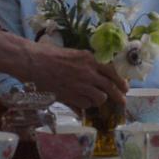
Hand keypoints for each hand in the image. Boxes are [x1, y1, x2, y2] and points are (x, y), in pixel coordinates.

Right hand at [0, 29, 126, 109]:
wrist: (33, 62)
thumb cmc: (50, 55)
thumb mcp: (74, 54)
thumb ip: (88, 64)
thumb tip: (100, 74)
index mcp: (90, 59)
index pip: (112, 72)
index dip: (121, 81)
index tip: (125, 88)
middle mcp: (88, 73)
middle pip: (110, 88)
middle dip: (119, 96)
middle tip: (123, 101)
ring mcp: (79, 86)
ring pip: (100, 98)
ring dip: (100, 100)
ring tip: (96, 99)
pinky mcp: (70, 96)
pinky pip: (85, 104)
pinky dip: (86, 104)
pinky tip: (81, 101)